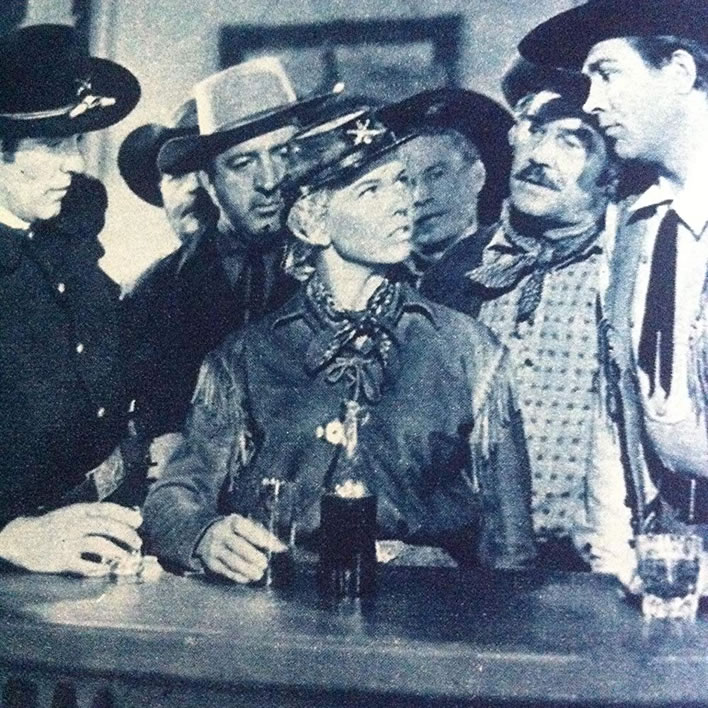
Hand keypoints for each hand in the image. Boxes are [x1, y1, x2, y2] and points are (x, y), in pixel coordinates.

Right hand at [0, 503, 142, 575]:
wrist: (21, 538)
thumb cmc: (54, 526)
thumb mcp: (73, 514)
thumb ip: (95, 516)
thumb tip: (126, 519)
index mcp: (78, 510)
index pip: (106, 508)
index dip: (124, 514)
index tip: (139, 521)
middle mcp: (75, 523)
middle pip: (107, 526)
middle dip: (126, 534)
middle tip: (138, 543)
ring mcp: (68, 541)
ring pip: (99, 544)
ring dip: (117, 551)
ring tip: (126, 557)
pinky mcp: (61, 559)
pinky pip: (85, 565)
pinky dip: (99, 568)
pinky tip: (106, 569)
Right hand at [195, 514, 285, 583]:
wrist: (205, 536)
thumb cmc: (235, 532)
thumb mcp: (246, 527)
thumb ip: (263, 535)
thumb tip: (281, 548)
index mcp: (232, 521)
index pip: (246, 528)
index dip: (259, 537)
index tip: (271, 547)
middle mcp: (220, 533)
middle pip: (238, 546)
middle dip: (253, 557)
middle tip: (264, 563)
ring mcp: (214, 548)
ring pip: (232, 561)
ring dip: (248, 569)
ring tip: (258, 574)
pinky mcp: (211, 563)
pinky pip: (226, 571)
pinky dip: (239, 576)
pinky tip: (248, 578)